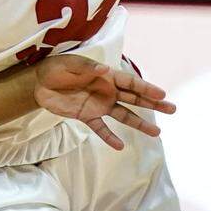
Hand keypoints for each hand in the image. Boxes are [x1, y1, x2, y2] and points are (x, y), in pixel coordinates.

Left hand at [34, 54, 175, 150]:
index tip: (162, 94)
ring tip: (157, 132)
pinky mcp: (86, 117)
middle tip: (172, 109)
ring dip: (139, 123)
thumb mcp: (70, 63)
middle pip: (134, 99)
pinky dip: (110, 137)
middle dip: (153, 103)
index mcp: (106, 76)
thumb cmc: (56, 68)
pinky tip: (120, 147)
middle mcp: (107, 91)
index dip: (146, 88)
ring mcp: (98, 105)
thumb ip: (88, 68)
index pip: (130, 83)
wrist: (38, 83)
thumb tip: (105, 70)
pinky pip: (101, 129)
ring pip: (124, 115)